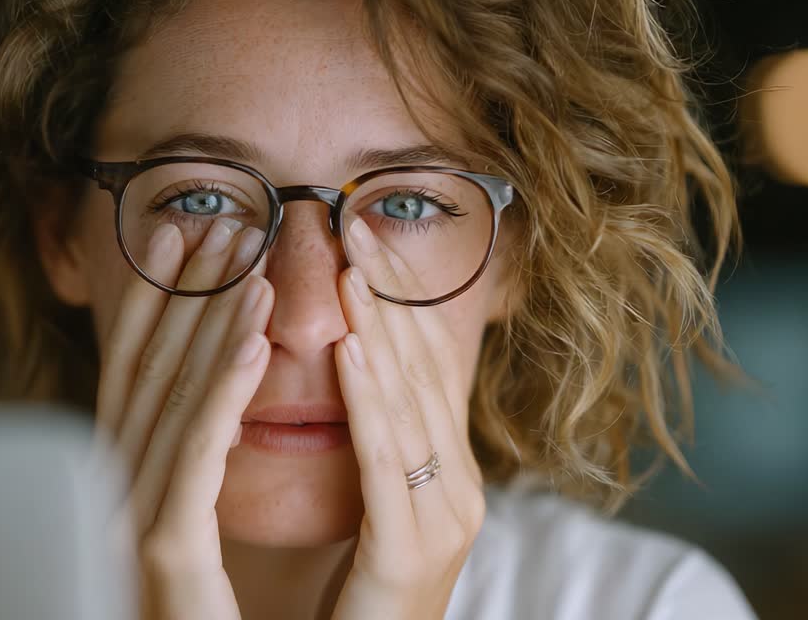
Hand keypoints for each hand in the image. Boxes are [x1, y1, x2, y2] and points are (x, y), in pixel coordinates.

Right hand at [93, 218, 274, 619]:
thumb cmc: (203, 612)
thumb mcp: (186, 524)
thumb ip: (181, 458)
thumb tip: (198, 391)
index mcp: (117, 481)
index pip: (137, 374)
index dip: (160, 303)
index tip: (187, 239)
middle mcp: (112, 493)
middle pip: (148, 376)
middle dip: (183, 298)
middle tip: (219, 228)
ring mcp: (128, 524)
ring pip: (173, 406)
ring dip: (209, 329)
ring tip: (246, 265)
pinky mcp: (162, 554)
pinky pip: (198, 460)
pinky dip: (221, 395)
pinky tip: (253, 343)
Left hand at [327, 218, 486, 619]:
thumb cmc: (351, 602)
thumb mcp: (371, 507)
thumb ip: (374, 443)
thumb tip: (354, 364)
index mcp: (447, 475)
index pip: (422, 369)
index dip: (395, 300)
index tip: (364, 238)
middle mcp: (457, 492)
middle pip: (422, 376)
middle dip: (388, 298)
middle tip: (355, 225)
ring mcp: (443, 524)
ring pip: (409, 409)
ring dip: (379, 331)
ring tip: (351, 267)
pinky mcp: (410, 556)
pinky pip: (387, 465)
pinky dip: (371, 401)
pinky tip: (350, 350)